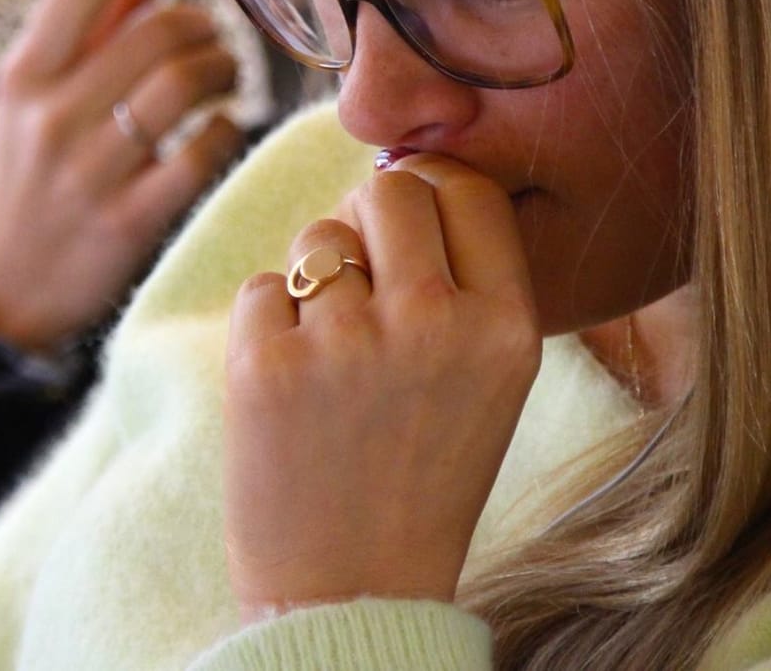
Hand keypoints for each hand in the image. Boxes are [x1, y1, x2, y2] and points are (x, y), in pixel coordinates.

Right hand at [0, 0, 246, 351]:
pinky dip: (226, 130)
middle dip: (202, 25)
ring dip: (222, 70)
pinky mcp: (130, 222)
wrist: (9, 293)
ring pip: (185, 83)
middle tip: (209, 39)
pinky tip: (219, 131)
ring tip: (221, 79)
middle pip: (157, 30)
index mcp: (23, 75)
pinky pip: (205, 151)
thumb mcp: (34, 98)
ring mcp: (90, 171)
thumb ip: (90, 27)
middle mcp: (50, 117)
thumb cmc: (32, 174)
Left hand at [222, 155, 542, 619]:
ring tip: (333, 362)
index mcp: (508, 328)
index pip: (470, 189)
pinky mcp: (268, 363)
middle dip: (368, 220)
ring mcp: (349, 341)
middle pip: (391, 190)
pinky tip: (293, 392)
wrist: (353, 593)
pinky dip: (268, 329)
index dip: (432, 192)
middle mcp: (438, 323)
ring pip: (318, 238)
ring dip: (316, 282)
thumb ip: (464, 282)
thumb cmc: (421, 477)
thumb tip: (395, 177)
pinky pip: (262, 288)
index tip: (412, 227)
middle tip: (363, 283)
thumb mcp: (490, 382)